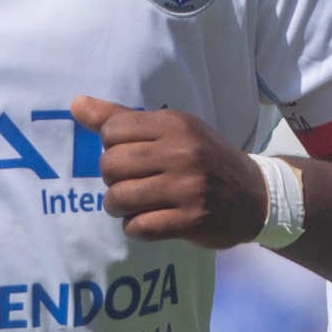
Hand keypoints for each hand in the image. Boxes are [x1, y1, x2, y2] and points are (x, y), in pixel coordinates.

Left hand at [70, 98, 266, 246]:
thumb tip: (76, 104)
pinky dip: (136, 227)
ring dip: (119, 206)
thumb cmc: (205, 158)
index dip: (112, 146)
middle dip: (112, 179)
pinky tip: (149, 220)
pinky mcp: (191, 219)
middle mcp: (182, 152)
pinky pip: (139, 226)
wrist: (255, 196)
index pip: (112, 130)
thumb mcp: (173, 131)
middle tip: (129, 182)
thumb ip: (123, 118)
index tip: (130, 154)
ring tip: (132, 204)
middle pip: (111, 165)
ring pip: (119, 198)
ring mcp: (188, 187)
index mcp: (176, 124)